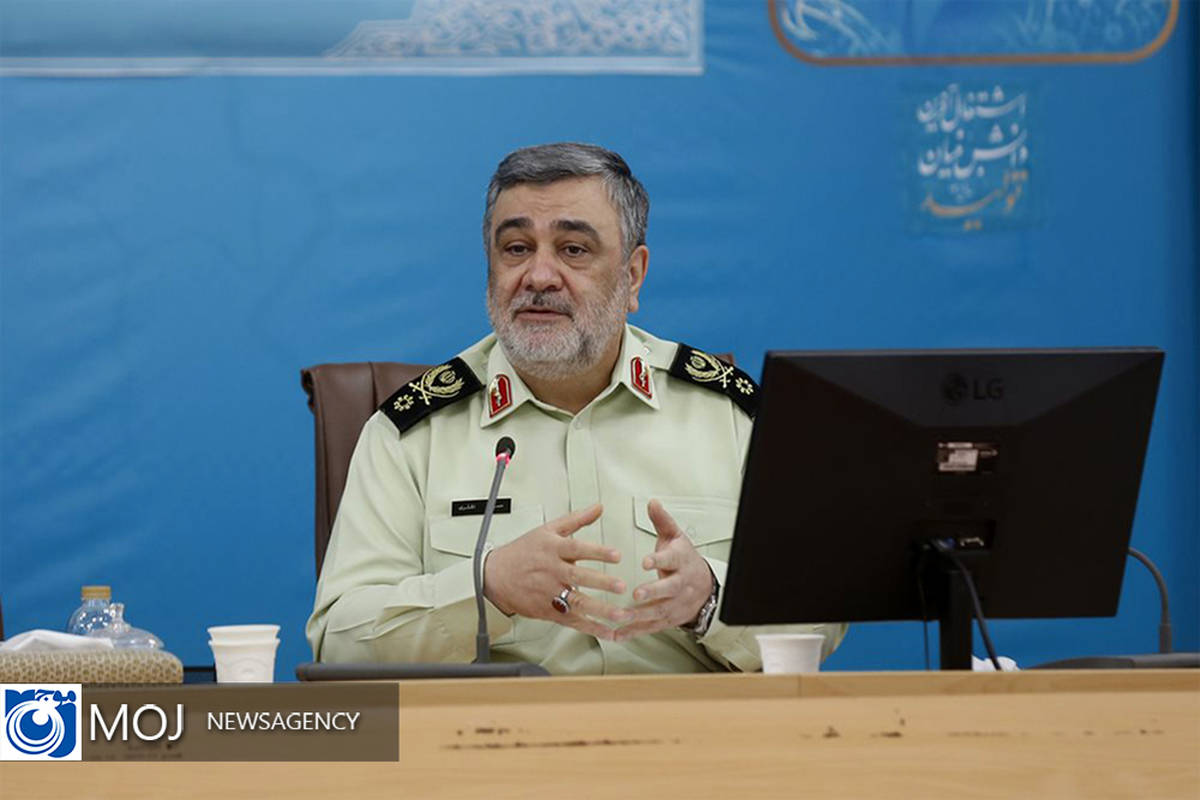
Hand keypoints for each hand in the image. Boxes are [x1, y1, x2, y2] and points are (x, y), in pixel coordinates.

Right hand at [484, 503, 630, 639]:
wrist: (495, 576)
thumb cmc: (523, 552)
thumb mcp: (548, 530)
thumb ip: (576, 519)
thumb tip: (598, 507)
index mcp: (553, 550)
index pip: (577, 549)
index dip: (597, 551)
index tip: (616, 555)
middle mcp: (552, 572)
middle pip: (578, 576)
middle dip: (600, 582)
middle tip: (621, 585)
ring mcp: (550, 593)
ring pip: (577, 602)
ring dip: (600, 609)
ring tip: (619, 613)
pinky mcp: (549, 611)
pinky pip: (572, 621)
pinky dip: (591, 628)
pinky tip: (608, 631)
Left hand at [614, 499, 713, 641]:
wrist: (704, 586)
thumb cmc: (683, 559)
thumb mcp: (675, 537)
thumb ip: (662, 521)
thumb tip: (652, 502)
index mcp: (681, 561)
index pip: (672, 560)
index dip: (660, 560)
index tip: (646, 561)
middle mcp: (680, 584)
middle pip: (669, 589)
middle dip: (653, 592)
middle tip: (637, 594)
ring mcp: (675, 604)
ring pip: (659, 611)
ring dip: (639, 616)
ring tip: (620, 616)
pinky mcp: (668, 619)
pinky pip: (651, 627)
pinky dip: (634, 632)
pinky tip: (618, 634)